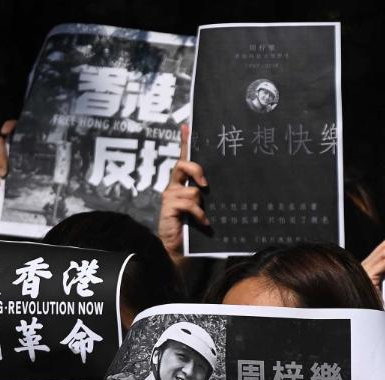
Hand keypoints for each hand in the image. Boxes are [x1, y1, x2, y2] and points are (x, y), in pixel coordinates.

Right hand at [159, 124, 208, 263]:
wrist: (180, 249)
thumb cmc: (194, 228)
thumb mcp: (203, 207)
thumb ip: (207, 195)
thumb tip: (216, 187)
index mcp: (183, 184)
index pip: (183, 159)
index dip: (185, 142)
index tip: (187, 126)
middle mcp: (174, 186)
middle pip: (182, 165)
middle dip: (196, 169)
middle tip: (205, 184)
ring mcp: (170, 196)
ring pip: (191, 189)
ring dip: (200, 204)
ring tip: (203, 218)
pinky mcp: (168, 207)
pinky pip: (189, 203)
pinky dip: (199, 214)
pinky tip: (202, 222)